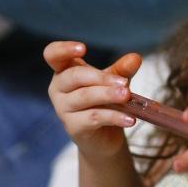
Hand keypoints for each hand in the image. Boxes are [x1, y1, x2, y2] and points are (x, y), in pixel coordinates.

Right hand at [44, 41, 142, 160]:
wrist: (103, 137)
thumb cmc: (103, 102)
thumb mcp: (113, 82)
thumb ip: (122, 70)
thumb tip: (135, 58)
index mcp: (64, 71)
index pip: (52, 54)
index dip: (64, 49)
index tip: (83, 49)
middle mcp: (58, 88)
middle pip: (74, 76)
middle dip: (100, 77)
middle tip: (123, 82)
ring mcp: (63, 109)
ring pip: (85, 97)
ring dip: (108, 95)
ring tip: (127, 96)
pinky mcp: (73, 127)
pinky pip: (94, 118)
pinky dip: (114, 116)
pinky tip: (130, 118)